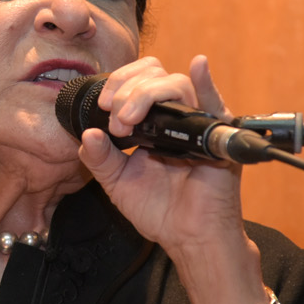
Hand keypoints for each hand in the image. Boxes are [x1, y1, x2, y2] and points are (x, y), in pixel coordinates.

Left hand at [75, 54, 245, 256]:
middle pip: (154, 75)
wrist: (187, 238)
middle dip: (127, 88)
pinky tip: (198, 66)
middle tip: (116, 119)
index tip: (103, 105)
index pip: (138, 80)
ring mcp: (196, 124)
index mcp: (152, 122)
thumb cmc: (159, 211)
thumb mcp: (117, 182)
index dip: (119, 82)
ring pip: (175, 85)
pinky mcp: (216, 136)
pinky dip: (206, 81)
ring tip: (128, 121)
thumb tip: (87, 134)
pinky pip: (215, 102)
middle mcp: (174, 118)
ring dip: (146, 94)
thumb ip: (100, 158)